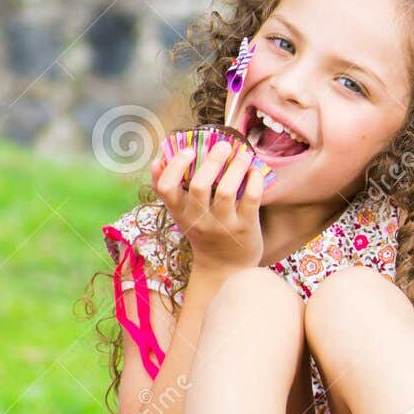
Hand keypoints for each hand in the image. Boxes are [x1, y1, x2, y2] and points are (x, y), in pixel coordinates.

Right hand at [151, 141, 266, 274]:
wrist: (226, 268)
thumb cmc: (204, 233)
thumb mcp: (183, 215)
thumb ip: (172, 190)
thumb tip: (158, 160)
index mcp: (180, 213)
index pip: (166, 189)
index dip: (174, 166)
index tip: (188, 149)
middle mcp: (199, 220)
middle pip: (199, 186)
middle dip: (211, 161)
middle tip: (224, 145)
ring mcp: (223, 225)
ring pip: (226, 191)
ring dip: (235, 168)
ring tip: (243, 154)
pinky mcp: (246, 228)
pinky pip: (251, 199)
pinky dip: (254, 180)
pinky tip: (254, 171)